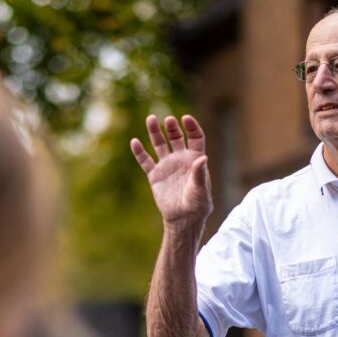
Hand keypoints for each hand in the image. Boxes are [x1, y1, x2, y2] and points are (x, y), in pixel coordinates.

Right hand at [130, 114, 212, 228]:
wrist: (183, 219)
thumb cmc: (197, 205)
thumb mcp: (201, 190)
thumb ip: (200, 173)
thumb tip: (202, 158)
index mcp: (195, 159)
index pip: (195, 137)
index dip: (191, 126)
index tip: (185, 118)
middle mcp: (180, 159)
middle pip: (176, 137)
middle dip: (172, 127)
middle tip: (168, 120)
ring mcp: (167, 165)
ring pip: (159, 144)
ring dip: (155, 132)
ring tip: (151, 119)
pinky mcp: (155, 175)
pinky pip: (145, 161)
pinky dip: (139, 151)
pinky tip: (135, 141)